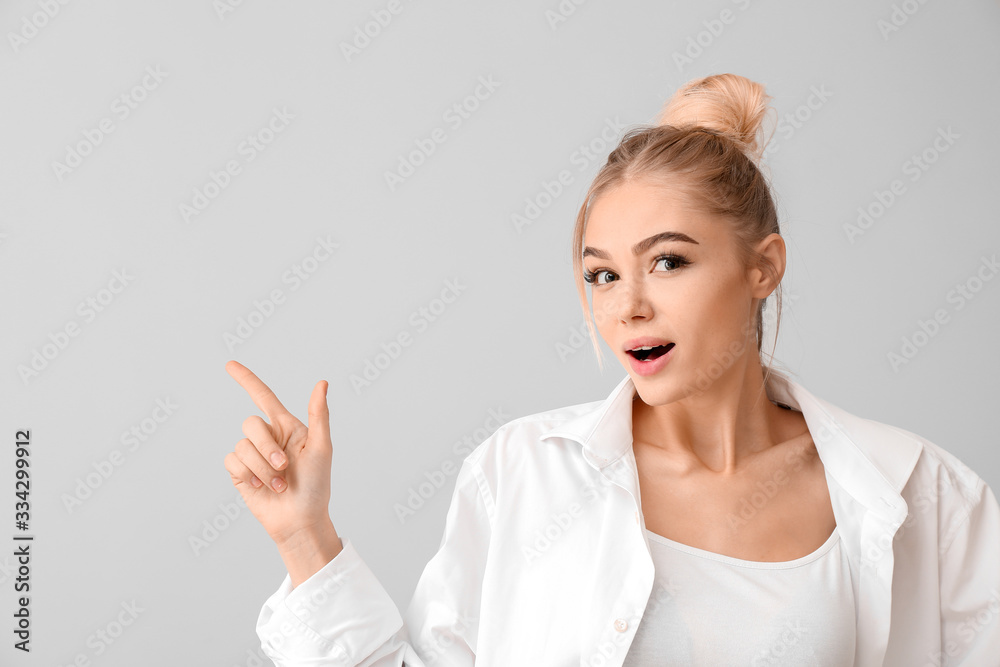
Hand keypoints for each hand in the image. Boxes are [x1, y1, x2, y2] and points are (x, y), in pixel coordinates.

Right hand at [223, 360, 335, 548]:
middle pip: (251, 424)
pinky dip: (248, 474)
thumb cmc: (317, 485)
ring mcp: (253, 455)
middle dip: (267, 447)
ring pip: (242, 445)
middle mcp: (268, 438)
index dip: (246, 380)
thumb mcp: (322, 448)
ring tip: (279, 484)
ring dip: (262, 467)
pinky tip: (261, 487)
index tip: (229, 365)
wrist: (301, 520)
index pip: (263, 397)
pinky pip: (232, 461)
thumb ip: (319, 415)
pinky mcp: (240, 472)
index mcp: (287, 427)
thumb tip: (322, 383)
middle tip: (285, 468)